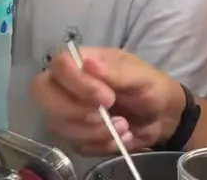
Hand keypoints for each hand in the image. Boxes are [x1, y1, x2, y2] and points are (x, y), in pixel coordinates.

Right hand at [31, 47, 185, 156]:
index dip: (77, 83)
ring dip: (94, 132)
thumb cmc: (150, 87)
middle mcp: (67, 84)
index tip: (108, 97)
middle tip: (106, 115)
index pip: (58, 65)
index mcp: (81, 61)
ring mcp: (68, 110)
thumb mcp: (139, 76)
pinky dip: (101, 145)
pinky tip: (120, 137)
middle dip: (75, 111)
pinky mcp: (75, 135)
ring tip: (124, 126)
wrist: (163, 117)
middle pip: (43, 93)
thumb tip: (87, 62)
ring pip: (58, 124)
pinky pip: (75, 144)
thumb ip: (114, 71)